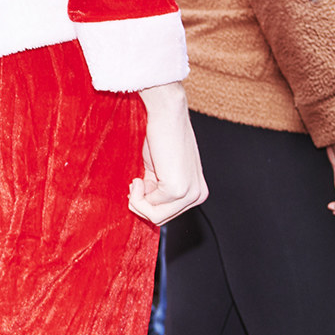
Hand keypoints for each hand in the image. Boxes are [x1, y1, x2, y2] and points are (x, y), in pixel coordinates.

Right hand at [129, 81, 208, 224]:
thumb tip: (142, 206)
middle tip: (136, 182)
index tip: (139, 184)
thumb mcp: (159, 171)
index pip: (167, 214)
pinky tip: (140, 177)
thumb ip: (157, 191)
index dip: (146, 203)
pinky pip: (149, 207)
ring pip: (155, 217)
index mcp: (197, 192)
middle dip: (140, 204)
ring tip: (138, 180)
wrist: (166, 115)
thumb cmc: (161, 136)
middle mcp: (198, 195)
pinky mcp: (177, 190)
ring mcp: (190, 194)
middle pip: (160, 219)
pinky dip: (137, 195)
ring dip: (138, 201)